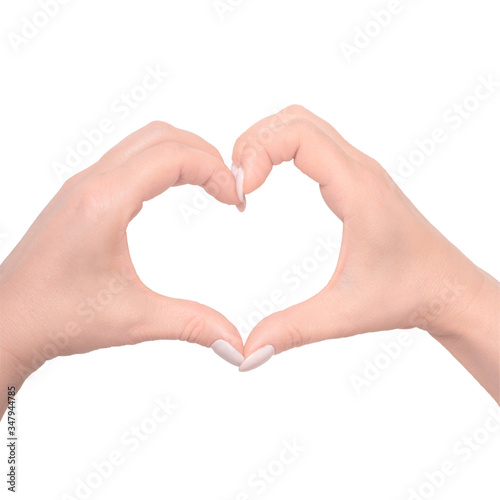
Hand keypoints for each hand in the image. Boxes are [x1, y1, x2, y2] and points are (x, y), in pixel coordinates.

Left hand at [0, 122, 244, 415]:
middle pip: (162, 137)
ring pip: (143, 142)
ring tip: (209, 185)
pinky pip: (128, 159)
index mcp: (104, 202)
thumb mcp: (133, 320)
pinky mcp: (81, 196)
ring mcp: (83, 186)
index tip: (236, 198)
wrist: (6, 323)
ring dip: (183, 155)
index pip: (173, 156)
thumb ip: (192, 325)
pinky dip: (161, 165)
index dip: (215, 170)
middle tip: (229, 187)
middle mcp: (91, 183)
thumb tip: (234, 343)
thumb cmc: (54, 317)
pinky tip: (173, 191)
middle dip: (205, 154)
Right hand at [234, 106, 498, 402]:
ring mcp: (358, 171)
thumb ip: (291, 330)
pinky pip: (313, 143)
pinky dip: (282, 149)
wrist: (448, 288)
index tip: (241, 192)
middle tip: (236, 183)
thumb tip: (246, 352)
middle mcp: (359, 169)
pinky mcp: (355, 180)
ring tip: (246, 179)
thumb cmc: (408, 294)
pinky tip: (269, 179)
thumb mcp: (344, 315)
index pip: (299, 135)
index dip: (258, 152)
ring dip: (267, 141)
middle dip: (254, 141)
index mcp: (357, 189)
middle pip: (295, 120)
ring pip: (304, 125)